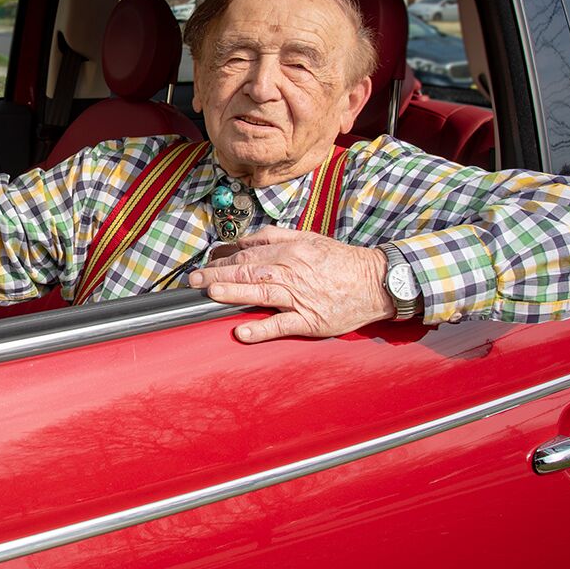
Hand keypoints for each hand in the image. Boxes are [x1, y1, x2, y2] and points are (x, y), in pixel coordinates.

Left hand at [187, 226, 396, 342]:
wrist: (375, 282)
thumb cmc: (341, 261)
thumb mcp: (308, 238)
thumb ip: (276, 237)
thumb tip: (245, 240)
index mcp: (290, 252)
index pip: (248, 255)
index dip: (223, 260)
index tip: (204, 264)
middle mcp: (292, 272)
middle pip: (248, 272)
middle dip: (218, 275)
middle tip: (194, 280)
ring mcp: (300, 298)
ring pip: (261, 293)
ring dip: (233, 293)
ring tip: (211, 293)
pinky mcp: (309, 320)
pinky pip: (281, 325)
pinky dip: (261, 329)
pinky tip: (242, 331)